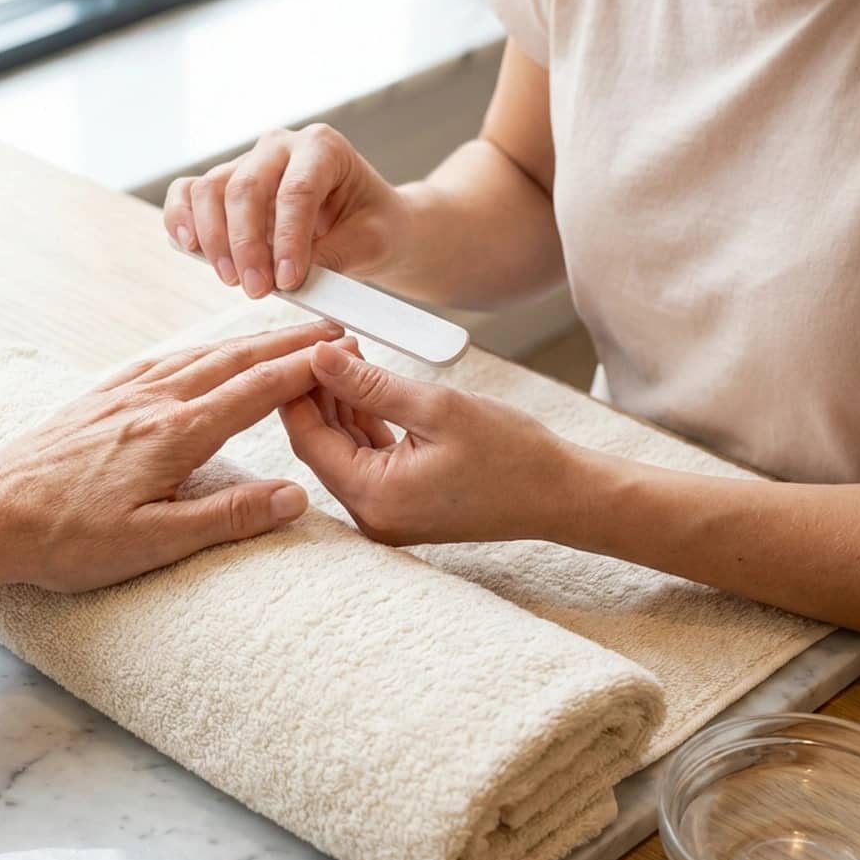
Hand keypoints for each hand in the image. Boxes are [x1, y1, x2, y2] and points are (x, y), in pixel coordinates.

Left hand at [0, 321, 346, 591]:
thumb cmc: (64, 538)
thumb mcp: (152, 543)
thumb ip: (228, 517)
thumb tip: (295, 495)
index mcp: (175, 434)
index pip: (257, 390)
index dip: (304, 368)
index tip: (341, 351)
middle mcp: (153, 401)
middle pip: (235, 360)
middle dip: (287, 343)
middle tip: (330, 329)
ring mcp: (123, 394)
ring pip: (200, 354)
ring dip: (248, 341)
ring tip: (281, 334)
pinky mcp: (98, 398)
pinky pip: (161, 360)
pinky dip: (198, 349)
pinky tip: (200, 352)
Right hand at [163, 124, 408, 297]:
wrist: (366, 222)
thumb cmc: (372, 225)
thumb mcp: (370, 242)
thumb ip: (334, 256)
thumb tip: (288, 277)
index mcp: (323, 147)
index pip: (297, 190)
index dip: (288, 239)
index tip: (288, 281)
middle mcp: (280, 146)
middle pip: (246, 188)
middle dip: (246, 245)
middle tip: (256, 290)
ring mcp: (247, 162)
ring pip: (210, 190)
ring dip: (214, 240)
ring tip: (232, 281)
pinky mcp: (223, 184)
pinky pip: (188, 192)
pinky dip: (180, 218)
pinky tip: (189, 247)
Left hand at [279, 341, 575, 545]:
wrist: (562, 496)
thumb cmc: (511, 454)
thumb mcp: (436, 407)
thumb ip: (370, 384)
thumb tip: (318, 356)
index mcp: (374, 497)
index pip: (308, 439)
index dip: (297, 389)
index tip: (300, 347)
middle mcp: (370, 515)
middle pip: (321, 446)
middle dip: (318, 393)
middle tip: (327, 344)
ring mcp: (386, 514)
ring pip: (342, 450)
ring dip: (341, 405)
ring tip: (349, 355)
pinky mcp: (401, 506)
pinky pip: (367, 460)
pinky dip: (364, 424)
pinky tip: (367, 387)